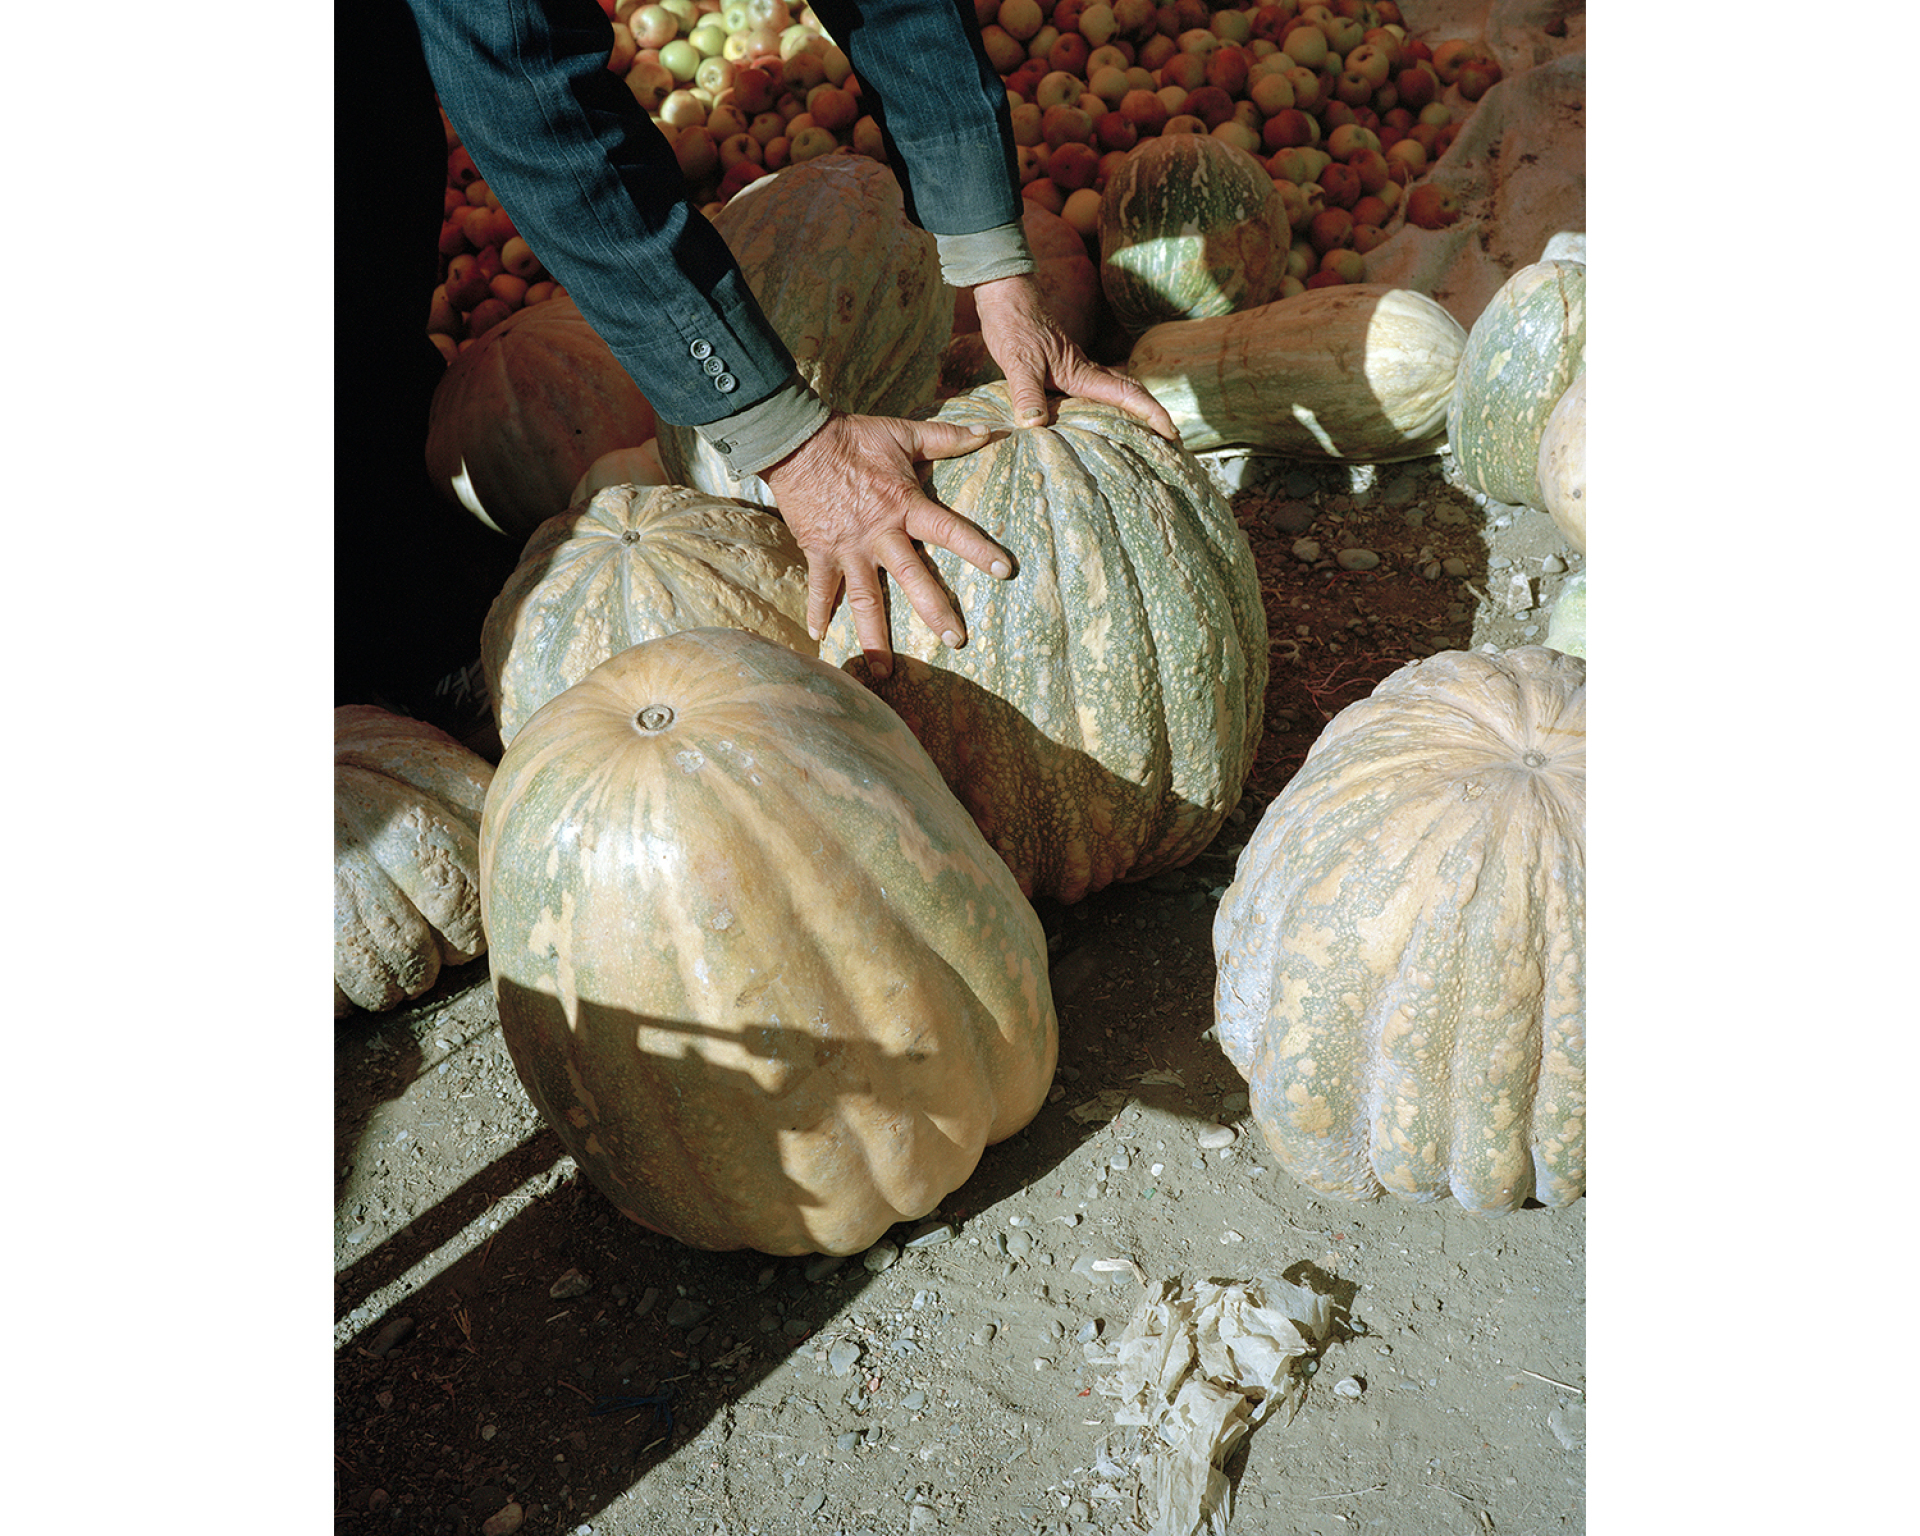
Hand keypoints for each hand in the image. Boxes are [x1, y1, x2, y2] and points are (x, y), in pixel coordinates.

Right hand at [763, 412, 1011, 678]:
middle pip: (914, 580)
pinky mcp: (820, 552)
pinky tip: (819, 639)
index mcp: (905, 507)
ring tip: (885, 672)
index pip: (950, 532)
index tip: (1005, 572)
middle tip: (956, 642)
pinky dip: (819, 612)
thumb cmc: (853, 437)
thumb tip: (991, 432)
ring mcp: (849, 549)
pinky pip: (822, 589)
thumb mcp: (904, 433)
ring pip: (866, 600)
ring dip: (875, 637)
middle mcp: (880, 535)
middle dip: (936, 612)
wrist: (797, 440)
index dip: (979, 550)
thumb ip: (948, 438)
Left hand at [972, 272, 1177, 439]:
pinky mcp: (1064, 368)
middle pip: (1131, 392)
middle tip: (1172, 439)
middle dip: (1153, 414)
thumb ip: (1027, 393)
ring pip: (1115, 390)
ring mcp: (1076, 368)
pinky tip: (1101, 416)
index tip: (1172, 432)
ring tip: (1146, 434)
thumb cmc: (1015, 325)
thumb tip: (1034, 425)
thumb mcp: (1018, 362)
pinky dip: (1108, 405)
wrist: (1007, 296)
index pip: (1127, 394)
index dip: (1152, 413)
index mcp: (1081, 372)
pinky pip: (1095, 390)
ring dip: (1134, 410)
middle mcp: (1085, 371)